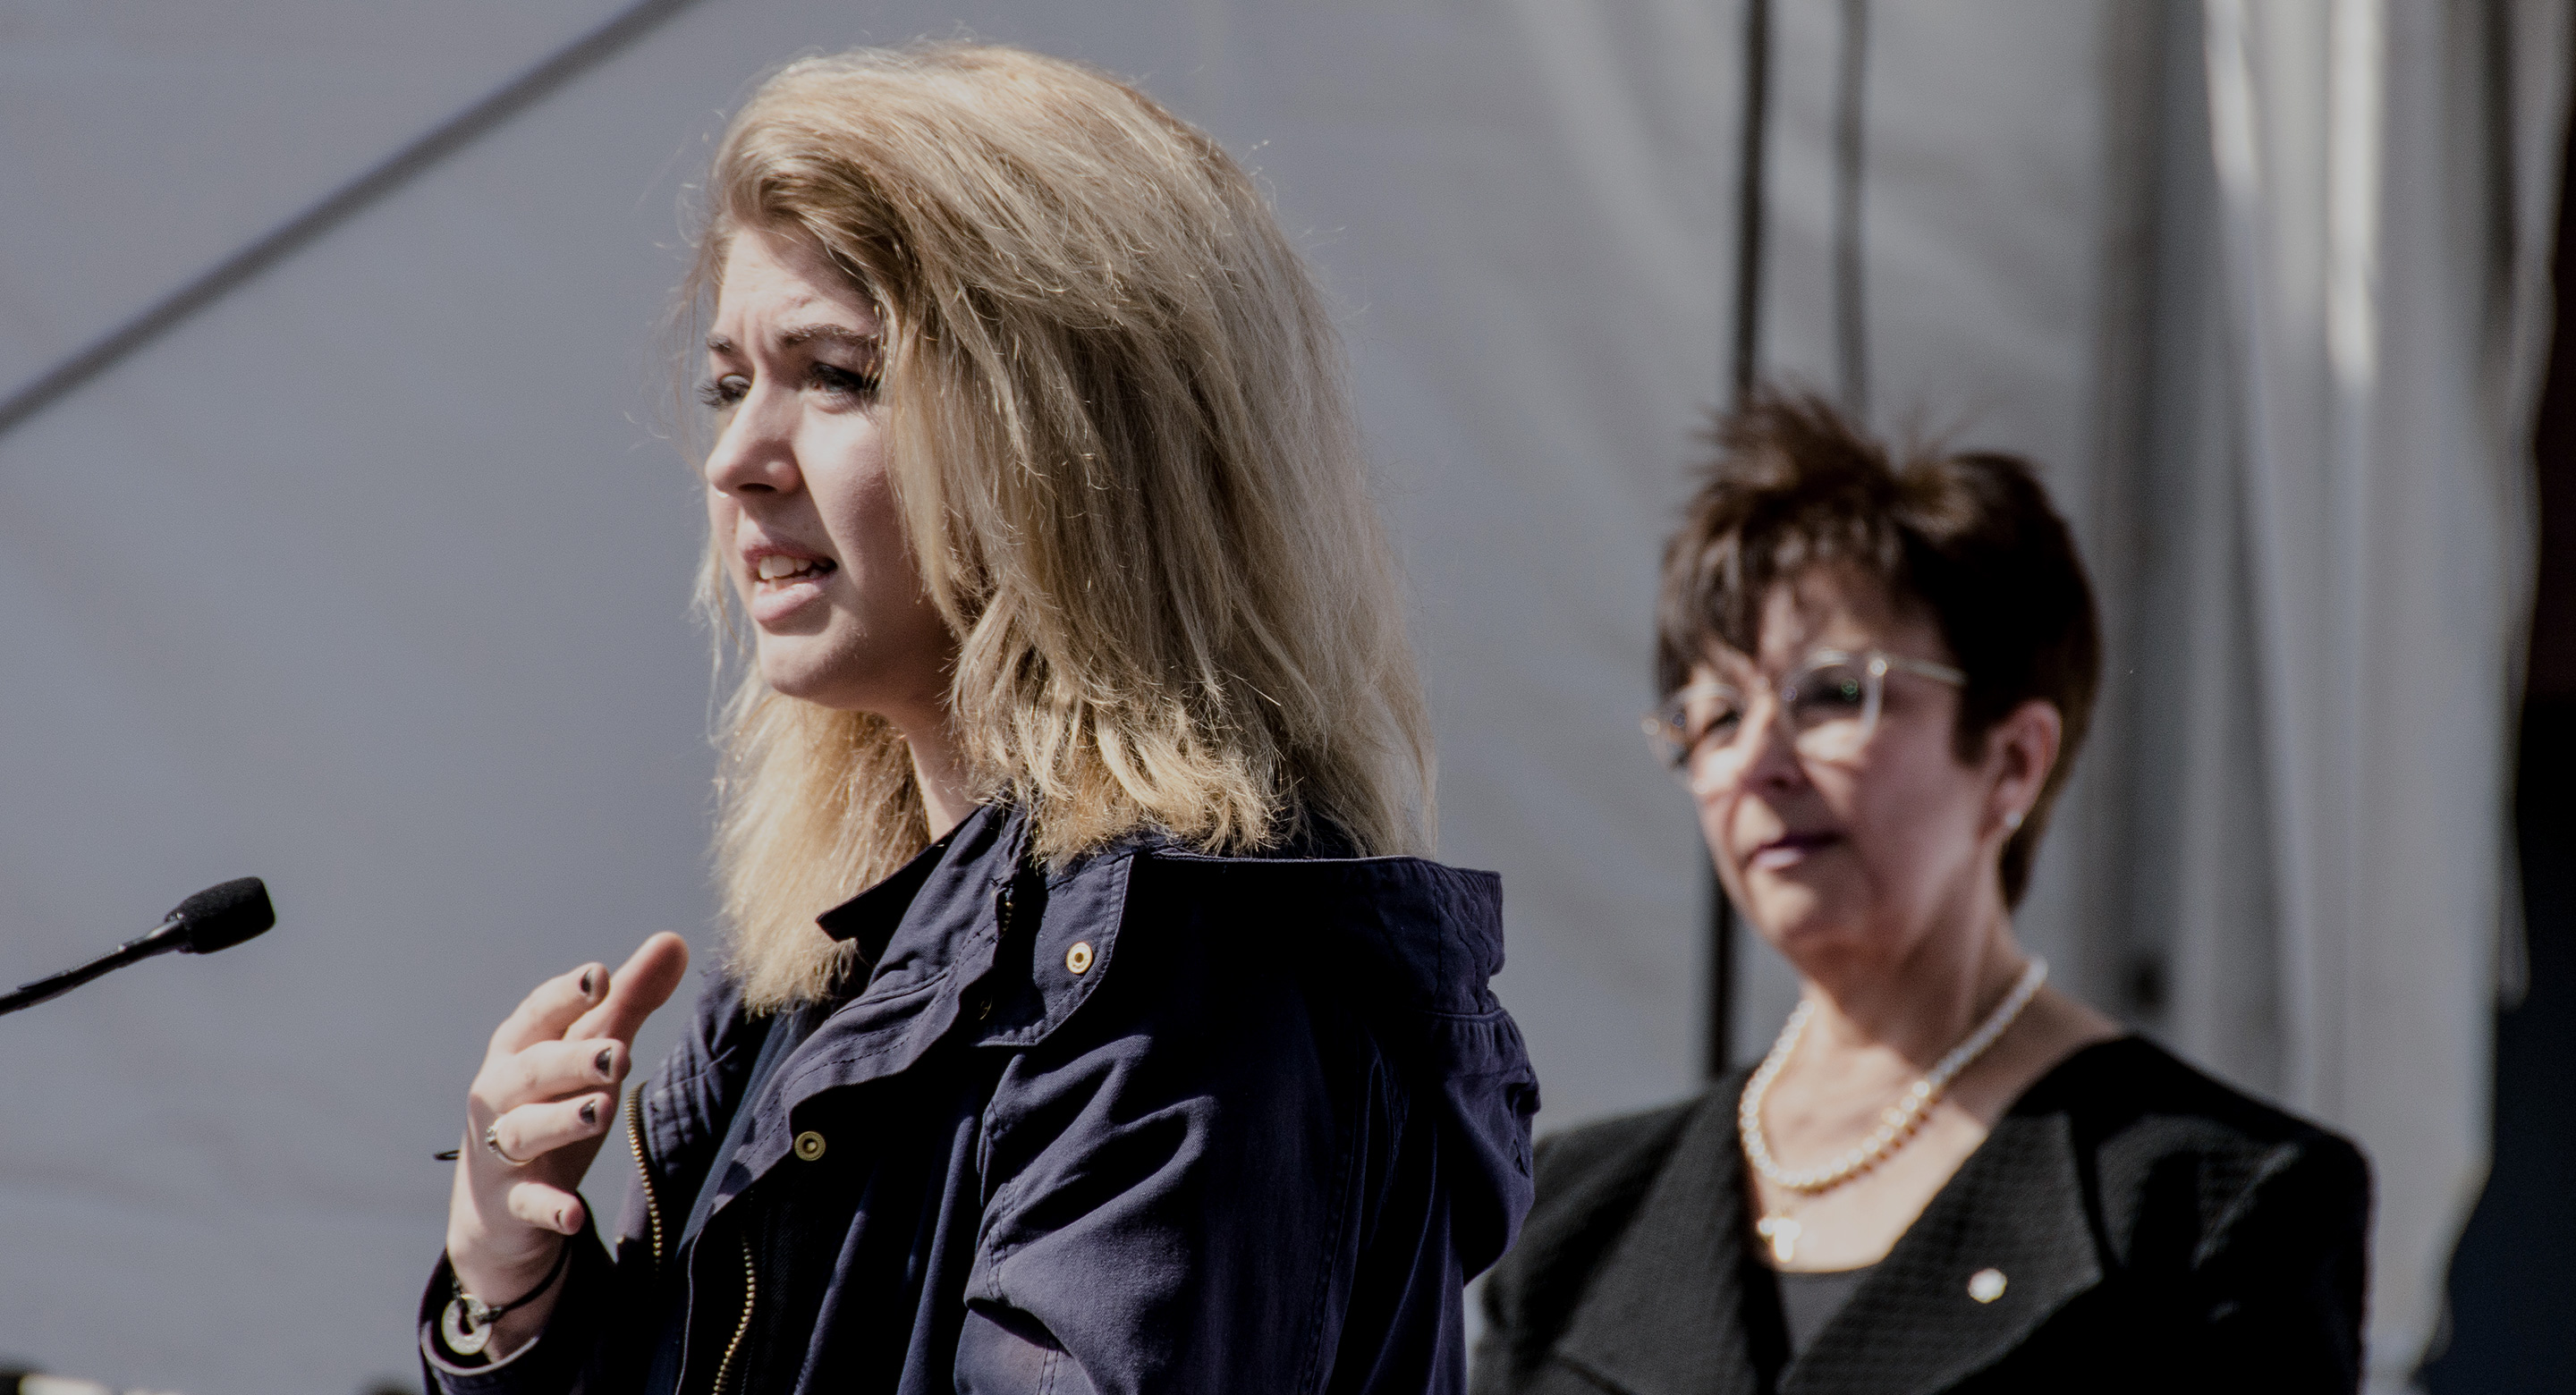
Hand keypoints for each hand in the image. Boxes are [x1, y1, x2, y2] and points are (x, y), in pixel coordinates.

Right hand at [444, 933, 689, 1348]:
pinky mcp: (509, 1204)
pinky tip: (573, 1214)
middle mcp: (500, 1094)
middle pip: (531, 1069)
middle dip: (571, 1058)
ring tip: (601, 1109)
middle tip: (618, 1052)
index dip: (567, 996)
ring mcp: (500, 1151)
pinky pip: (527, 1204)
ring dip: (560, 1120)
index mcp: (520, 1049)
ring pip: (523, 1130)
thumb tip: (674, 940)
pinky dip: (548, 1207)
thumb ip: (629, 1003)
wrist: (496, 1210)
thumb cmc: (550, 1109)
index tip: (600, 977)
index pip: (539, 1014)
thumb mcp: (588, 1056)